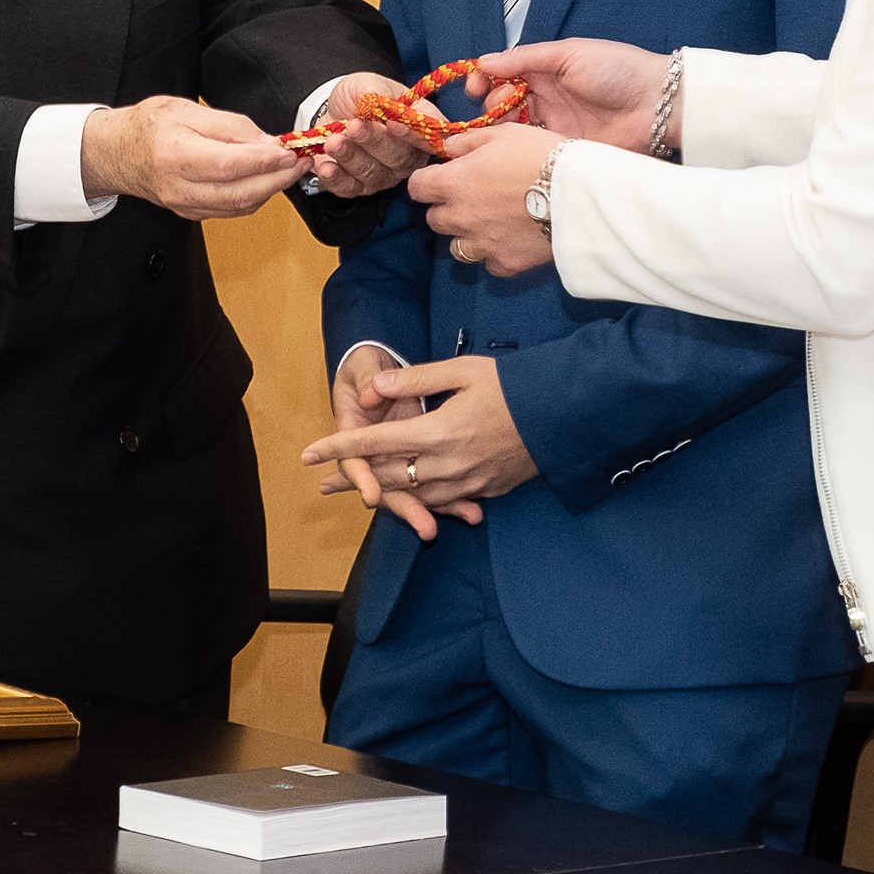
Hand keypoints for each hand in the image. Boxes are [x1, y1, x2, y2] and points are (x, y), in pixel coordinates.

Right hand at [80, 97, 304, 218]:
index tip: (290, 150)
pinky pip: (232, 210)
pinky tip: (267, 180)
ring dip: (271, 189)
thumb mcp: (187, 109)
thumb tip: (267, 142)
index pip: (229, 164)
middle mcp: (179, 186)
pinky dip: (255, 197)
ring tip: (290, 168)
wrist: (117, 153)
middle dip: (278, 178)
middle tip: (300, 161)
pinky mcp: (191, 213)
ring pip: (240, 206)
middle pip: (240, 192)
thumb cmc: (148, 126)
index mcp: (175, 154)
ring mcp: (184, 205)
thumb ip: (230, 126)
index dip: (265, 161)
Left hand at [302, 356, 535, 540]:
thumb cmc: (516, 386)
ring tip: (358, 494)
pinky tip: (408, 499)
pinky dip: (419, 501)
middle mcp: (446, 465)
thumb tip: (375, 387)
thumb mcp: (465, 370)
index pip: (373, 443)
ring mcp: (466, 483)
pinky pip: (441, 502)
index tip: (307, 454)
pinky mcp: (483, 491)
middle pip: (386, 477)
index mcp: (437, 432)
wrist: (566, 416)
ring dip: (382, 494)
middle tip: (322, 483)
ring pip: (411, 495)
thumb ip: (417, 378)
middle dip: (351, 480)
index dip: (337, 448)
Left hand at [306, 73, 437, 198]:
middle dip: (374, 142)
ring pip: (372, 173)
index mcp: (418, 128)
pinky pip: (350, 188)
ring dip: (350, 156)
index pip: (427, 137)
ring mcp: (384, 174)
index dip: (413, 134)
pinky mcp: (358, 186)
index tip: (392, 123)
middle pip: (399, 158)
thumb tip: (377, 101)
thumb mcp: (367, 84)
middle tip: (354, 127)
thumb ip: (376, 92)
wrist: (332, 111)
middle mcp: (407, 156)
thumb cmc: (359, 98)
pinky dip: (336, 178)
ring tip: (332, 141)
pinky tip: (326, 167)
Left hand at [407, 125, 557, 277]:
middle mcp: (460, 217)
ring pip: (457, 246)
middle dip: (447, 207)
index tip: (441, 178)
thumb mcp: (504, 134)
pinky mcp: (504, 263)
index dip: (427, 182)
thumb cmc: (541, 156)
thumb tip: (448, 149)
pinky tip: (512, 238)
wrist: (579, 195)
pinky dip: (495, 252)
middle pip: (434, 219)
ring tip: (492, 221)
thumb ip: (468, 141)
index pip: (417, 188)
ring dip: (467, 234)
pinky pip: (488, 262)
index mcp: (454, 182)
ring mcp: (481, 244)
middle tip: (473, 196)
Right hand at [468, 39, 670, 152]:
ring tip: (504, 127)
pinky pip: (531, 150)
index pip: (502, 75)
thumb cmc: (618, 70)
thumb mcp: (570, 54)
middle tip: (499, 106)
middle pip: (502, 104)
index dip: (484, 81)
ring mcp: (552, 125)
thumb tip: (484, 62)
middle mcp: (545, 97)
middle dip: (491, 105)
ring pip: (512, 128)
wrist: (657, 106)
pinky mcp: (561, 149)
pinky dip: (517, 148)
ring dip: (501, 128)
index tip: (473, 88)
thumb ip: (526, 58)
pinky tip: (513, 148)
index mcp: (545, 70)